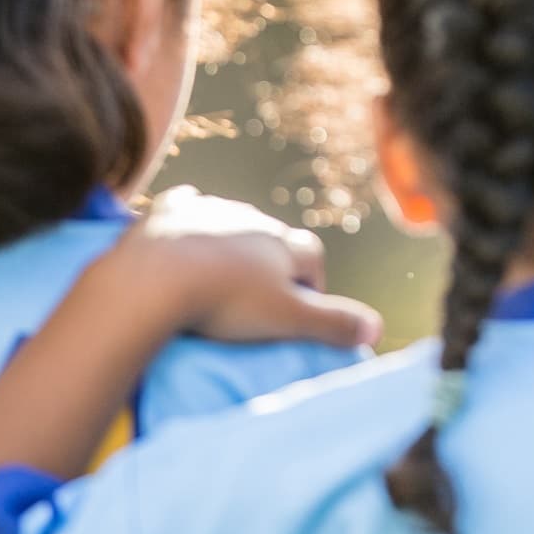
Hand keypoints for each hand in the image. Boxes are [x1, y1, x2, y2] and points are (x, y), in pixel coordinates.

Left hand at [129, 187, 378, 348]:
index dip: (311, 282)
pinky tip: (185, 231)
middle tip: (257, 299)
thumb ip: (333, 323)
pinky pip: (187, 205)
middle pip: (273, 238)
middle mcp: (253, 219)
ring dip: (232, 243)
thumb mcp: (287, 320)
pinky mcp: (170, 210)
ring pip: (232, 222)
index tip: (300, 309)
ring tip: (218, 277)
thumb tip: (378, 329)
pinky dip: (190, 217)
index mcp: (283, 244)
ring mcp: (210, 210)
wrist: (155, 275)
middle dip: (271, 262)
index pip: (311, 256)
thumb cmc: (226, 302)